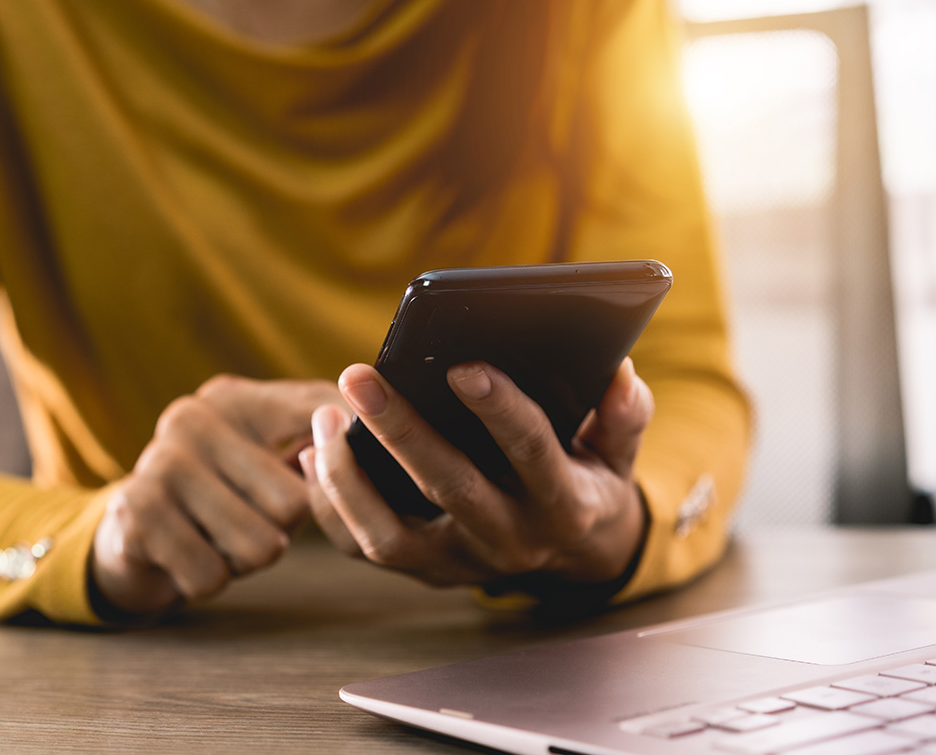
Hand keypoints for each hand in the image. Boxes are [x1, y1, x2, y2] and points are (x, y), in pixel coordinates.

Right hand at [91, 374, 343, 618]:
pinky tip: (190, 554)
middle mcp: (192, 418)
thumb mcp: (271, 456)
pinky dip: (210, 578)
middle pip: (294, 503)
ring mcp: (158, 462)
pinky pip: (212, 576)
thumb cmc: (224, 495)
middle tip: (248, 520)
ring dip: (246, 559)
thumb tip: (373, 430)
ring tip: (220, 538)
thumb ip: (325, 435)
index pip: (322, 421)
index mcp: (234, 397)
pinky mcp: (135, 514)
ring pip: (259, 546)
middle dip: (282, 530)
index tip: (333, 478)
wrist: (133, 535)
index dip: (338, 464)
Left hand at [302, 358, 651, 590]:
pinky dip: (330, 505)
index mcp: (563, 505)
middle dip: (400, 430)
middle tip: (357, 377)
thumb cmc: (588, 481)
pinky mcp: (426, 571)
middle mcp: (510, 542)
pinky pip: (365, 546)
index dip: (500, 409)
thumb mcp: (619, 450)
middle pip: (448, 487)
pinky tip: (312, 453)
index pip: (532, 453)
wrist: (575, 555)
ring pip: (390, 536)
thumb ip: (622, 413)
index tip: (462, 364)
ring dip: (348, 477)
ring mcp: (462, 563)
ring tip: (324, 417)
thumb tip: (618, 370)